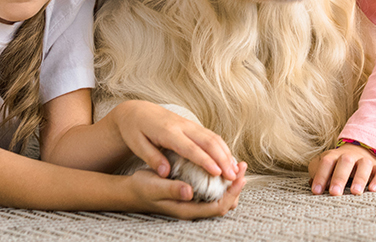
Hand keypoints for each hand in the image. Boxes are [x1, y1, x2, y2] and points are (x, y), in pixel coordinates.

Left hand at [110, 101, 238, 182]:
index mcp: (168, 132)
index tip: (218, 173)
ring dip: (226, 153)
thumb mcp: (137, 145)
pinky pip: (211, 136)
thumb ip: (152, 158)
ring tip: (235, 170)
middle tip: (232, 176)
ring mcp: (189, 124)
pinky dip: (222, 148)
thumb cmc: (135, 130)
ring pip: (213, 137)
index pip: (190, 148)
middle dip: (223, 158)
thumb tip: (165, 173)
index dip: (205, 160)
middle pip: (208, 141)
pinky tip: (228, 160)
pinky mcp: (193, 126)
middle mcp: (182, 126)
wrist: (137, 111)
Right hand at [120, 164, 247, 218]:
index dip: (232, 193)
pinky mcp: (194, 195)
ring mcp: (195, 203)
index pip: (218, 207)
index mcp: (187, 210)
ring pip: (221, 197)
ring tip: (239, 165)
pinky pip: (214, 190)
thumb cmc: (143, 188)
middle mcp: (194, 209)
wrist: (133, 190)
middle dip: (236, 186)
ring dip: (232, 182)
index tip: (239, 176)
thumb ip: (172, 189)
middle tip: (243, 167)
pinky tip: (224, 165)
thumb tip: (190, 192)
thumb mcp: (155, 186)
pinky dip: (222, 179)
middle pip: (225, 203)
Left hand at [308, 143, 375, 195]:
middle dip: (340, 177)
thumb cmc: (336, 165)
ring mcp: (365, 160)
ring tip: (355, 192)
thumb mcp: (324, 166)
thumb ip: (316, 173)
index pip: (327, 162)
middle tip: (335, 193)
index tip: (316, 191)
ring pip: (365, 164)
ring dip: (360, 178)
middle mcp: (350, 156)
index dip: (321, 175)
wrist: (358, 151)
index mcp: (334, 155)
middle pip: (346, 161)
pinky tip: (373, 190)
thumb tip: (312, 184)